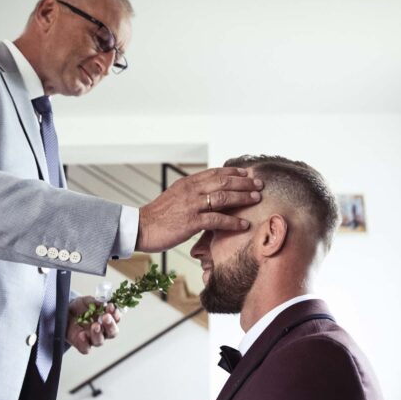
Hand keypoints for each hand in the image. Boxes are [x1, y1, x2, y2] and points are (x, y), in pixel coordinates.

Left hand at [66, 296, 119, 353]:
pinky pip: (86, 348)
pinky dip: (84, 343)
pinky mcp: (82, 345)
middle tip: (106, 317)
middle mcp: (103, 331)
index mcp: (107, 319)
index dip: (116, 314)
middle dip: (110, 325)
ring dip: (98, 334)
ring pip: (100, 341)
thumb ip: (95, 302)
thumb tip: (103, 302)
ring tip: (95, 325)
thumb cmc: (80, 307)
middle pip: (112, 332)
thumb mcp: (86, 301)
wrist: (65, 313)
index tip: (111, 306)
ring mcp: (92, 339)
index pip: (116, 319)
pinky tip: (82, 335)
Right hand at [136, 167, 262, 251]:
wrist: (141, 227)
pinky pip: (217, 219)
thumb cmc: (158, 216)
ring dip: (243, 197)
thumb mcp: (175, 197)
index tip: (247, 173)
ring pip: (223, 197)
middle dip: (244, 182)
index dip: (233, 172)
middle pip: (223, 181)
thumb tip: (207, 193)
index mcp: (187, 183)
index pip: (215, 172)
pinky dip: (233, 221)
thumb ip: (191, 193)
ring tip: (256, 199)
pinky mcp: (191, 222)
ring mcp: (192, 205)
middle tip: (259, 184)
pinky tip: (244, 224)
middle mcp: (191, 190)